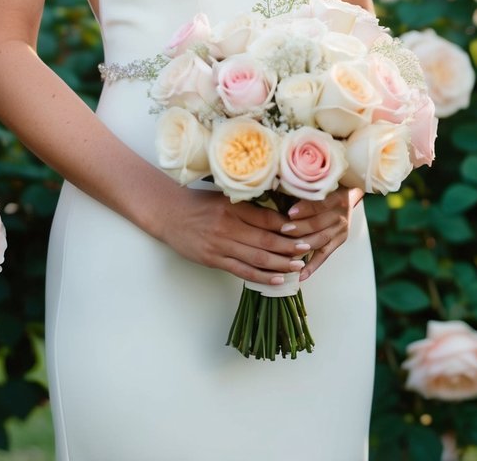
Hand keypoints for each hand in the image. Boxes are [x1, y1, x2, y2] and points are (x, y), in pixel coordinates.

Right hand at [158, 185, 308, 285]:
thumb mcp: (222, 197)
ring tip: (298, 267)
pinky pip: (241, 271)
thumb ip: (245, 206)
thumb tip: (275, 215)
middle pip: (265, 240)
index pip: (266, 218)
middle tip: (307, 249)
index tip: (302, 229)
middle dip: (289, 246)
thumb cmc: (197, 203)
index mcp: (232, 207)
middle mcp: (228, 226)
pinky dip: (261, 277)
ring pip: (257, 258)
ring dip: (280, 264)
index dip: (286, 226)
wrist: (168, 214)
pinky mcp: (213, 260)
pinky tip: (276, 280)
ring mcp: (220, 245)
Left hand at [279, 187, 361, 279]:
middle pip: (318, 224)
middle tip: (283, 230)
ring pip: (320, 240)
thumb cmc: (326, 188)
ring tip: (287, 253)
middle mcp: (341, 215)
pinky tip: (301, 275)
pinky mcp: (339, 242)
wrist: (349, 195)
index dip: (305, 209)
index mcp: (337, 197)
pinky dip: (312, 266)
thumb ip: (305, 189)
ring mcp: (341, 230)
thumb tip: (279, 189)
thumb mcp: (320, 185)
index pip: (320, 204)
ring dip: (303, 247)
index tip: (289, 213)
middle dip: (299, 229)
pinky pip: (324, 255)